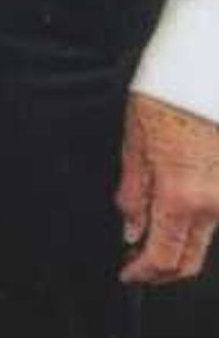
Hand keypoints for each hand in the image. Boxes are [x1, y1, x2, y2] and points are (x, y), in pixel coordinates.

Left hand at [116, 91, 218, 284]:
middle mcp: (214, 201)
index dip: (143, 273)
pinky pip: (217, 213)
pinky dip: (195, 219)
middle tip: (138, 261)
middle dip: (162, 268)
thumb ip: (133, 193)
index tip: (128, 272)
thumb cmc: (170, 93)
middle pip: (191, 258)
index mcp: (181, 196)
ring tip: (152, 229)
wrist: (206, 64)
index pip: (164, 257)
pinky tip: (176, 206)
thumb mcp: (134, 142)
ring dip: (180, 243)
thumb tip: (130, 228)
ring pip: (206, 237)